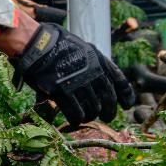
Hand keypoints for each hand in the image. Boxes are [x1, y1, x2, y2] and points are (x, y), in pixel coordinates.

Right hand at [12, 23, 135, 127]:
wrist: (38, 44)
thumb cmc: (56, 44)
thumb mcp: (83, 48)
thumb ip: (93, 63)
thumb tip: (99, 77)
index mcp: (100, 61)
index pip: (120, 82)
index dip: (126, 96)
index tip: (128, 105)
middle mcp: (94, 74)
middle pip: (108, 100)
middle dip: (109, 112)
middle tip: (106, 117)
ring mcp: (79, 85)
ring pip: (93, 109)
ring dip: (90, 116)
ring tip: (85, 117)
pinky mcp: (64, 93)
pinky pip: (75, 113)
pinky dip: (76, 119)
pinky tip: (74, 121)